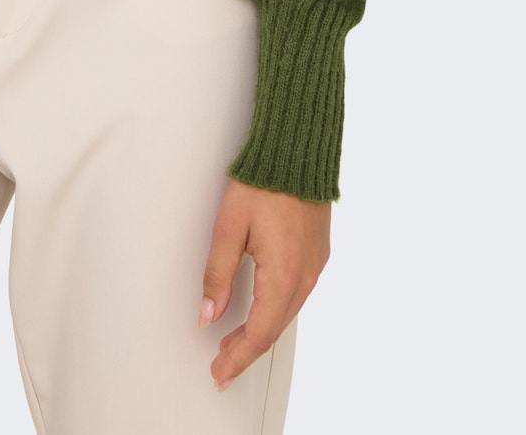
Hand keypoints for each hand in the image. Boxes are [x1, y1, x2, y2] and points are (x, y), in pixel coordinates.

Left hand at [200, 176, 330, 390]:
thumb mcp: (229, 226)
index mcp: (283, 275)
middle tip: (221, 362)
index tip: (220, 374)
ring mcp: (315, 266)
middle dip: (246, 349)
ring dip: (261, 330)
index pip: (259, 333)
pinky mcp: (318, 254)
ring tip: (234, 340)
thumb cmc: (262, 182)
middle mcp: (305, 276)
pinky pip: (297, 293)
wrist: (297, 152)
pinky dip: (277, 309)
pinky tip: (261, 309)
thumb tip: (208, 314)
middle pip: (274, 327)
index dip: (238, 358)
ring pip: (287, 312)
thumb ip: (217, 273)